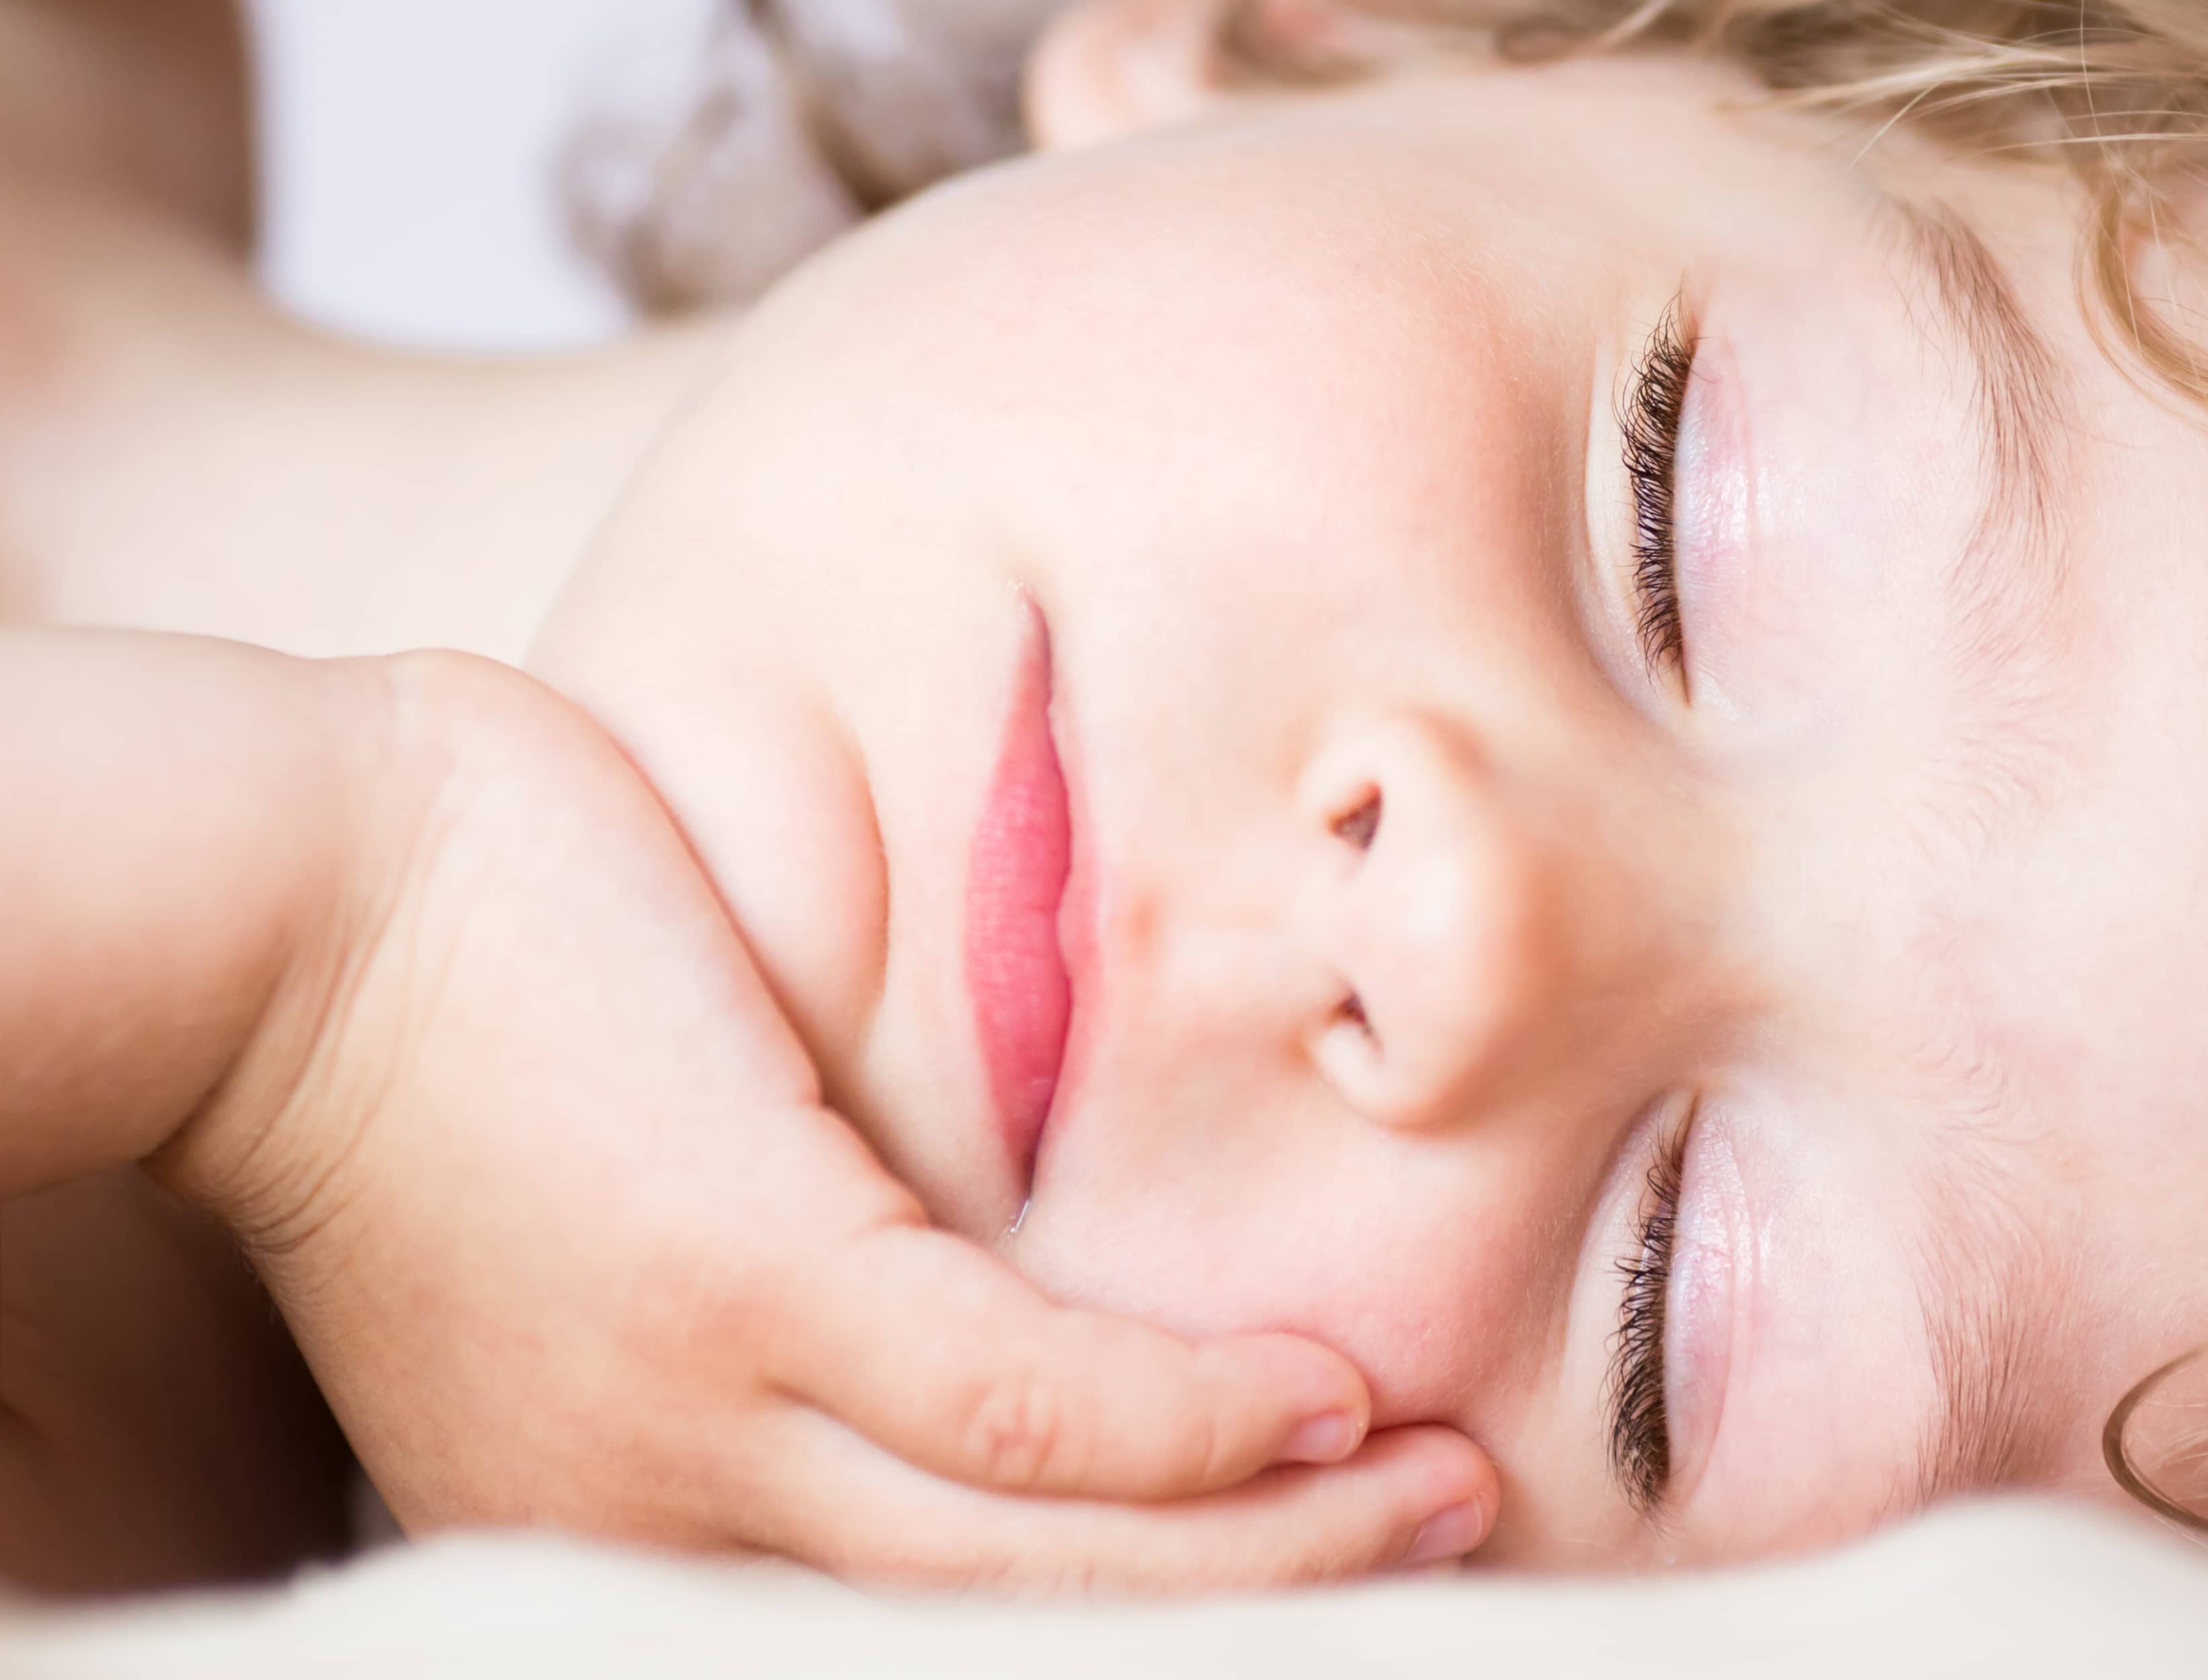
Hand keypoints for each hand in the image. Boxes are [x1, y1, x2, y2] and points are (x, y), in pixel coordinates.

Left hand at [163, 650, 1493, 1588]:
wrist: (275, 904)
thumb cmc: (450, 1012)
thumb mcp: (608, 1227)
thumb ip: (774, 1297)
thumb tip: (954, 1260)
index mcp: (628, 1510)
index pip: (919, 1601)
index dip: (1126, 1590)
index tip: (1276, 1548)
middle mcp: (667, 1517)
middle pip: (1014, 1612)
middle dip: (1250, 1597)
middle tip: (1431, 1536)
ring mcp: (707, 1418)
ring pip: (1042, 1549)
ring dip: (1269, 1536)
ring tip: (1430, 1486)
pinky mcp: (744, 1288)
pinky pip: (1016, 1407)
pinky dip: (1189, 1429)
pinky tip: (1316, 1399)